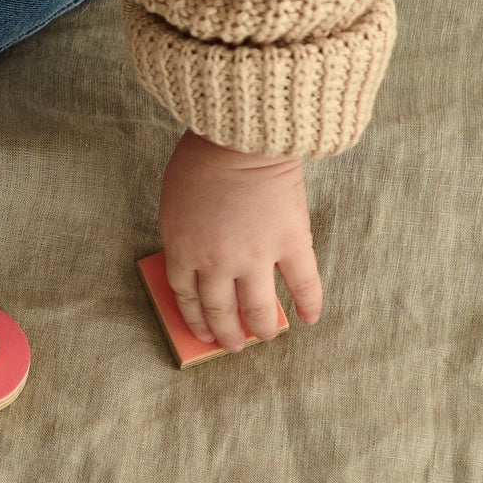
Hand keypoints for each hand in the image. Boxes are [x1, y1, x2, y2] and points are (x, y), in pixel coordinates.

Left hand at [157, 128, 321, 350]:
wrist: (240, 137)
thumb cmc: (201, 160)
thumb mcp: (173, 203)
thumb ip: (183, 236)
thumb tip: (195, 262)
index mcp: (183, 249)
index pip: (186, 297)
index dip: (195, 320)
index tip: (204, 333)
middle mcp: (217, 262)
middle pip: (219, 310)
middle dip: (226, 334)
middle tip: (233, 345)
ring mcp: (255, 256)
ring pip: (258, 310)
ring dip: (262, 329)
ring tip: (266, 337)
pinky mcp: (291, 244)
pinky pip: (303, 285)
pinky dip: (309, 305)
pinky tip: (309, 318)